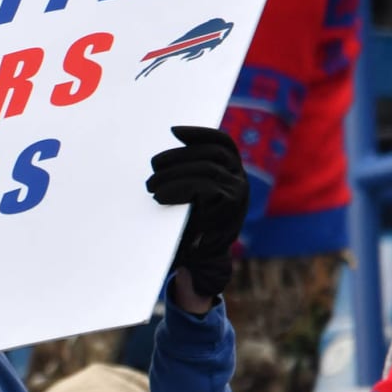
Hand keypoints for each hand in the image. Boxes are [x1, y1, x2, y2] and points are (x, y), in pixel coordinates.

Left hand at [146, 126, 248, 300]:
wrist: (200, 261)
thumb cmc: (190, 226)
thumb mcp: (192, 196)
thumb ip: (190, 174)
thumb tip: (165, 154)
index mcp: (233, 172)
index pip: (222, 143)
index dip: (199, 133)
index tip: (173, 130)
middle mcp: (241, 179)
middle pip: (210, 154)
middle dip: (178, 156)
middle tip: (153, 166)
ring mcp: (239, 192)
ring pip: (205, 170)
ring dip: (173, 174)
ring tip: (151, 186)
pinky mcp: (231, 205)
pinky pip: (203, 187)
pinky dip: (179, 188)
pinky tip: (161, 196)